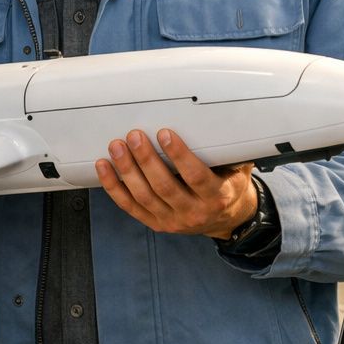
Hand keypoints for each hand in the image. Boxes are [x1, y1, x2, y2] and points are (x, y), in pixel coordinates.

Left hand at [95, 128, 257, 238]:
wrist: (228, 219)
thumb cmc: (229, 185)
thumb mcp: (238, 168)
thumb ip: (229, 150)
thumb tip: (220, 119)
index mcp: (217, 196)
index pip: (195, 176)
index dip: (179, 155)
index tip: (165, 134)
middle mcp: (194, 212)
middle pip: (164, 186)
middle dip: (146, 159)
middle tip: (134, 136)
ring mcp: (173, 221)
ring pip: (144, 197)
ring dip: (127, 171)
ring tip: (117, 147)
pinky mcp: (156, 224)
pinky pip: (130, 206)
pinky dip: (114, 187)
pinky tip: (105, 168)